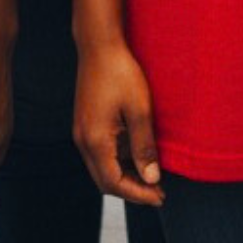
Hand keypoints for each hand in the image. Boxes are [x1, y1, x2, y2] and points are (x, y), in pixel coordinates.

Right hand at [74, 38, 162, 205]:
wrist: (99, 45)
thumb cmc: (121, 73)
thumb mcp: (139, 109)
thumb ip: (144, 146)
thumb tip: (152, 179)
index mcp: (95, 141)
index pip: (114, 183)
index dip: (138, 194)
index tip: (160, 197)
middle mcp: (83, 141)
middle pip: (105, 181)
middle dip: (131, 190)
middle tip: (158, 192)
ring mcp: (82, 133)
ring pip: (102, 168)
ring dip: (124, 177)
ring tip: (151, 177)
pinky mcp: (85, 124)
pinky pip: (100, 154)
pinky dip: (118, 162)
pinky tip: (136, 157)